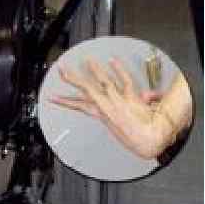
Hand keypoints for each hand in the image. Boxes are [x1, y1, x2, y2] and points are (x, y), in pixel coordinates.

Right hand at [50, 57, 172, 158]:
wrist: (149, 143)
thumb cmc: (139, 138)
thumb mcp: (128, 126)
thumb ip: (131, 108)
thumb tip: (145, 96)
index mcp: (103, 115)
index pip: (80, 105)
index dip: (66, 101)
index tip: (55, 98)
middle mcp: (108, 107)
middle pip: (87, 90)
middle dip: (73, 79)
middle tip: (62, 70)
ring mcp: (118, 102)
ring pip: (104, 83)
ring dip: (95, 70)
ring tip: (87, 60)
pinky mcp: (131, 99)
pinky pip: (125, 81)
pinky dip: (119, 70)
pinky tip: (113, 61)